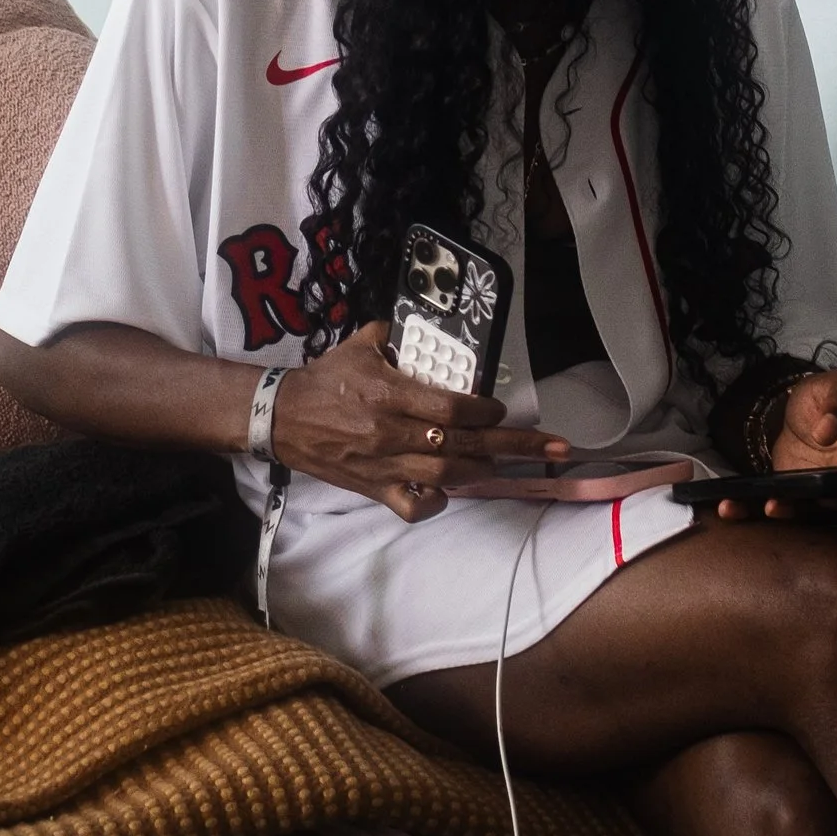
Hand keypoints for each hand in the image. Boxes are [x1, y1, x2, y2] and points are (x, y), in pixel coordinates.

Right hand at [263, 323, 569, 522]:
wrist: (282, 417)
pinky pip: (414, 506)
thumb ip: (395, 334)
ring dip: (483, 470)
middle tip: (555, 448)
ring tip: (510, 464)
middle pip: (462, 444)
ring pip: (446, 476)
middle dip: (513, 446)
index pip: (450, 408)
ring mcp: (384, 466)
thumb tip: (423, 329)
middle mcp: (391, 433)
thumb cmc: (325, 378)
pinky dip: (437, 502)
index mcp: (389, 394)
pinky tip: (450, 490)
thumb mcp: (360, 344)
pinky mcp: (374, 489)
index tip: (501, 408)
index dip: (484, 410)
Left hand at [707, 367, 836, 519]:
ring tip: (743, 508)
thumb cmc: (824, 398)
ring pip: (801, 517)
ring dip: (773, 517)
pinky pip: (776, 510)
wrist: (800, 411)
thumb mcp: (833, 386)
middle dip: (802, 514)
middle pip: (832, 513)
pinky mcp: (792, 499)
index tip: (825, 496)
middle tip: (774, 506)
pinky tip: (728, 508)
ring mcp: (817, 498)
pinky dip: (752, 513)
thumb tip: (828, 429)